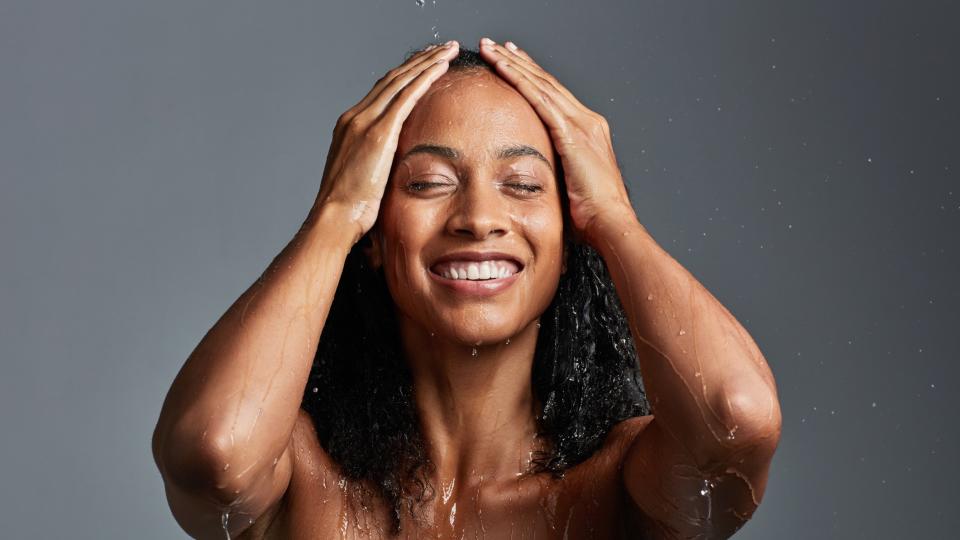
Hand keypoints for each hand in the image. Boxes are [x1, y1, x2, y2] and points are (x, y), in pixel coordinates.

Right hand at [313, 41, 460, 242]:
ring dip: (426, 62)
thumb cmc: (349, 209)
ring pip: (401, 80)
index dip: (405, 74)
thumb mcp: (361, 177)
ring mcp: (365, 122)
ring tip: (447, 49)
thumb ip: (375, 162)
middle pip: (392, 78)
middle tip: (440, 47)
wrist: (334, 218)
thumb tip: (393, 167)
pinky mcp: (379, 132)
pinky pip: (406, 96)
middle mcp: (355, 117)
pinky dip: (425, 78)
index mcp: (350, 125)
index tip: (424, 64)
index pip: (382, 91)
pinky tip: (440, 67)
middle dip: (418, 60)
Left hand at [477, 38, 635, 245]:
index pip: (554, 96)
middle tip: (496, 45)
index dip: (532, 76)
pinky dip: (520, 81)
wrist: (610, 223)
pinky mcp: (572, 133)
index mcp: (588, 132)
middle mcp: (587, 121)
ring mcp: (582, 124)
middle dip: (520, 62)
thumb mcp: (570, 187)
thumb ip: (555, 173)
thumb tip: (530, 179)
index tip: (513, 61)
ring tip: (491, 49)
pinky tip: (503, 68)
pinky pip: (540, 100)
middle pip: (547, 82)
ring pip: (541, 84)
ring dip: (514, 64)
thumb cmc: (592, 217)